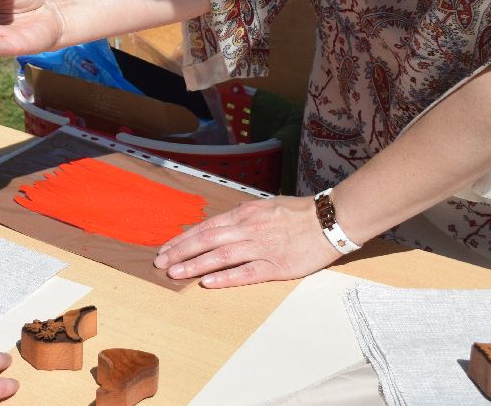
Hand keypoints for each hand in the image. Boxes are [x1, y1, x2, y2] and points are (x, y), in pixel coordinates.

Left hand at [153, 195, 340, 287]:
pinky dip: (225, 278)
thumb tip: (219, 226)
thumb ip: (242, 217)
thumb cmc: (298, 213)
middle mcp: (248, 228)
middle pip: (206, 240)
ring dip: (195, 265)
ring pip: (220, 256)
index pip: (206, 227)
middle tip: (160, 264)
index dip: (183, 239)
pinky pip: (246, 273)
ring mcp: (261, 247)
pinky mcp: (276, 265)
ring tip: (175, 274)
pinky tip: (208, 283)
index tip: (166, 249)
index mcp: (244, 214)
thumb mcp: (265, 207)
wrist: (330, 220)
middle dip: (180, 252)